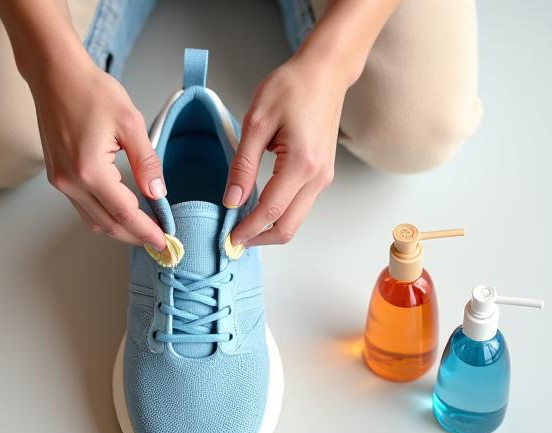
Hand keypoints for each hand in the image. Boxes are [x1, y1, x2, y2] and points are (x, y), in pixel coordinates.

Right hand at [27, 49, 166, 249]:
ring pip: (93, 221)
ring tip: (144, 231)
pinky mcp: (57, 176)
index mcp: (90, 170)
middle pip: (108, 225)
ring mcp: (60, 181)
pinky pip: (82, 208)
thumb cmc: (91, 91)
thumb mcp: (130, 122)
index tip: (165, 242)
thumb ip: (146, 162)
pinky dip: (104, 217)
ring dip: (119, 230)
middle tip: (160, 243)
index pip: (125, 213)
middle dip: (135, 237)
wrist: (55, 75)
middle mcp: (70, 182)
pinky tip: (122, 213)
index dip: (147, 231)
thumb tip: (158, 194)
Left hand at [224, 54, 348, 247]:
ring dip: (268, 229)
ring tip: (240, 226)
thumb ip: (242, 165)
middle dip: (258, 239)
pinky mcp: (322, 174)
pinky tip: (257, 209)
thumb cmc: (292, 87)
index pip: (269, 212)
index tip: (227, 240)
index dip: (246, 230)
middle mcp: (317, 177)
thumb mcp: (256, 122)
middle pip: (287, 227)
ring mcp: (323, 178)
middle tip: (232, 241)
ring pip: (295, 220)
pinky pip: (299, 206)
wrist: (324, 72)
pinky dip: (278, 215)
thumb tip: (232, 200)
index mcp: (300, 164)